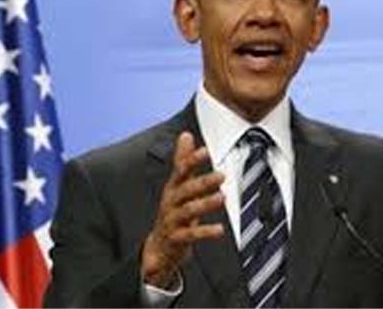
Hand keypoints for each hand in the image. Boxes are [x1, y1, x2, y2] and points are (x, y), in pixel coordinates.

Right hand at [140, 131, 224, 287]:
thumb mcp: (178, 185)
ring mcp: (172, 220)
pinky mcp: (177, 239)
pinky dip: (205, 232)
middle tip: (221, 175)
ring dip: (205, 204)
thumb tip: (186, 135)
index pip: (181, 171)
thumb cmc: (173, 211)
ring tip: (222, 198)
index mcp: (173, 188)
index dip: (192, 160)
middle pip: (185, 190)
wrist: (160, 246)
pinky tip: (220, 230)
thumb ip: (183, 161)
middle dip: (203, 182)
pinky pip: (191, 235)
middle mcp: (171, 202)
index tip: (205, 151)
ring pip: (188, 211)